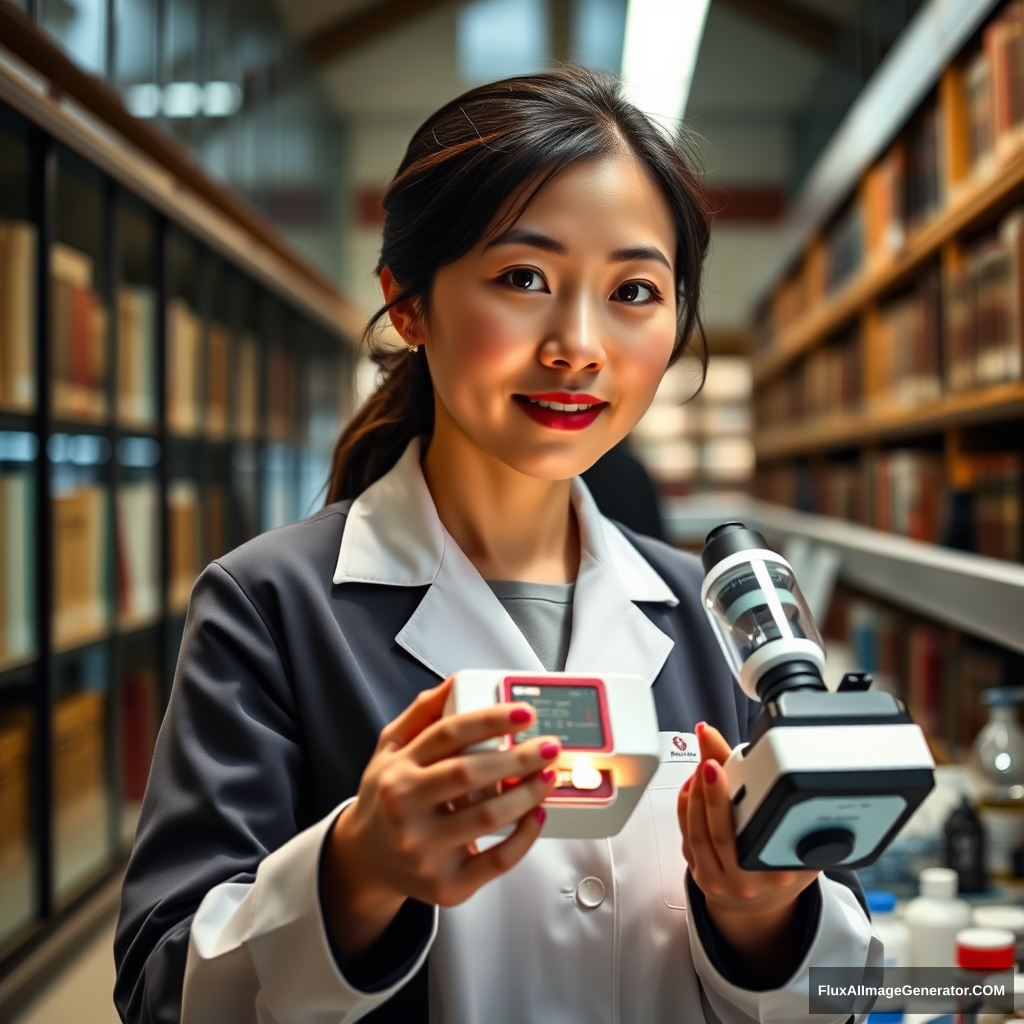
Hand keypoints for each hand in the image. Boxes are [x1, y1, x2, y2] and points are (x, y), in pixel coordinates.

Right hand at [321, 677, 559, 955]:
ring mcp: (425, 851)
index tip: (524, 712)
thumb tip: (455, 681)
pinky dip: (524, 838)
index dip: (490, 720)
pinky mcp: (446, 884)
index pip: (448, 734)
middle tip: (548, 745)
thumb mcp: (390, 748)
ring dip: (527, 794)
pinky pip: (496, 862)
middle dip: (518, 757)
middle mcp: (406, 810)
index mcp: (396, 771)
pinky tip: (537, 815)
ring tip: (548, 776)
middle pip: (470, 774)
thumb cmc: (385, 796)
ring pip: (487, 818)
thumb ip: (421, 714)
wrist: (365, 860)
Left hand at [678, 721, 818, 985]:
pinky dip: (686, 805)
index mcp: (776, 873)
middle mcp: (745, 880)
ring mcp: (718, 880)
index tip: (734, 772)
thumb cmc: (779, 870)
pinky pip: (686, 835)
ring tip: (704, 762)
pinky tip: (694, 783)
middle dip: (713, 792)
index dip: (745, 802)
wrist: (759, 907)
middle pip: (721, 834)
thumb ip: (793, 812)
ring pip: (698, 833)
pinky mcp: (697, 874)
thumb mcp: (794, 843)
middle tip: (711, 760)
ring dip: (696, 793)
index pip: (759, 834)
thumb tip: (784, 765)